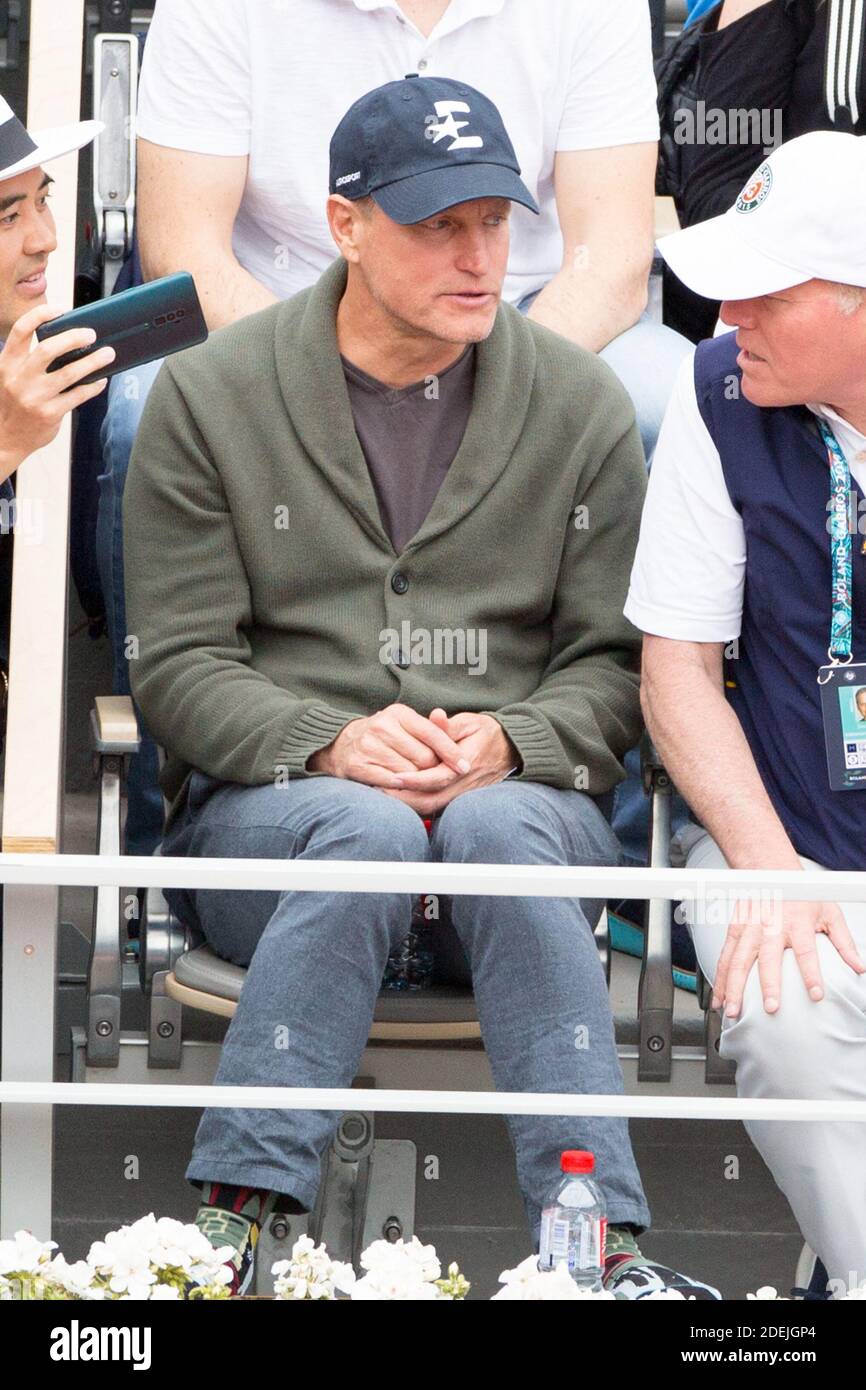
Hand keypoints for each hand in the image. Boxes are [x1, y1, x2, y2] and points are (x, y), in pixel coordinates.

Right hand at [0, 304, 115, 476]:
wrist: (6, 438)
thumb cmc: (14, 403)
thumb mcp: (11, 377)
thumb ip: (29, 361)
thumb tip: (68, 342)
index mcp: (7, 363)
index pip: (21, 330)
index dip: (41, 315)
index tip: (61, 310)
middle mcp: (18, 378)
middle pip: (49, 348)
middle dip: (74, 338)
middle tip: (91, 334)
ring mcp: (34, 397)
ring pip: (69, 373)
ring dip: (92, 361)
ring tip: (108, 354)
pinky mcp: (49, 414)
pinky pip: (77, 395)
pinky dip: (92, 386)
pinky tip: (101, 381)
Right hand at [307, 702, 471, 789]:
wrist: (342, 745)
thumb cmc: (385, 737)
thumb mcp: (406, 726)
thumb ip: (432, 731)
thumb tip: (457, 741)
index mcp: (399, 714)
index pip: (432, 733)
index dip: (451, 752)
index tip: (465, 766)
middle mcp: (383, 727)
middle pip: (423, 758)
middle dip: (434, 770)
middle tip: (438, 777)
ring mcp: (369, 746)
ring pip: (409, 773)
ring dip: (418, 783)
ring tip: (420, 783)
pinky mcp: (358, 764)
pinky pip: (390, 783)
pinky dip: (400, 789)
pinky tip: (404, 788)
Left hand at [381, 707, 516, 816]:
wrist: (509, 749)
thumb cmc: (486, 732)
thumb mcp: (469, 723)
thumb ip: (449, 725)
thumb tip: (435, 716)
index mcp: (468, 764)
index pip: (438, 778)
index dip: (415, 780)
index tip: (394, 777)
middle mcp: (466, 785)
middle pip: (432, 801)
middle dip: (406, 799)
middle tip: (381, 791)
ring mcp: (464, 795)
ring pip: (433, 808)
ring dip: (409, 805)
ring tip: (386, 794)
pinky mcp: (461, 799)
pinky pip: (437, 807)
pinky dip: (418, 805)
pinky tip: (400, 797)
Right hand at [712, 898, 864, 1017]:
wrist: (770, 870)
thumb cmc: (801, 893)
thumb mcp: (829, 912)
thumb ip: (844, 942)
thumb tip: (859, 967)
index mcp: (797, 922)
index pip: (806, 951)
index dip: (811, 973)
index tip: (815, 994)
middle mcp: (771, 926)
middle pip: (768, 958)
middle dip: (768, 984)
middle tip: (770, 1007)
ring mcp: (749, 928)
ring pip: (738, 960)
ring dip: (733, 986)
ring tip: (733, 1009)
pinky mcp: (734, 930)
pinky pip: (725, 957)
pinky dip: (719, 978)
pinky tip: (719, 997)